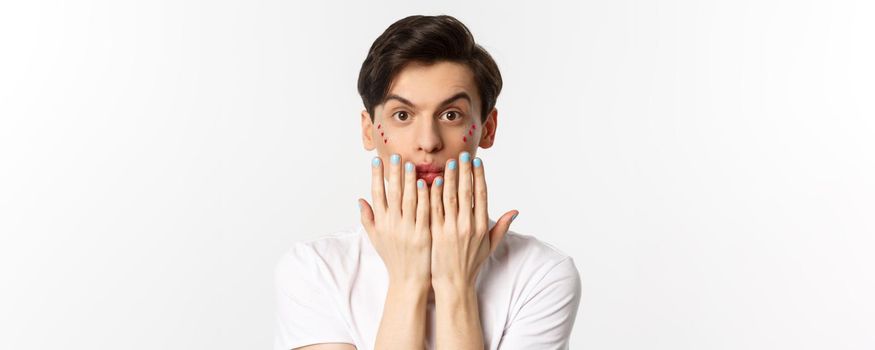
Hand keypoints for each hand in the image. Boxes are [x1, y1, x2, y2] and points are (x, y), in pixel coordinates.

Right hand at [358, 154, 431, 286]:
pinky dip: (426, 196)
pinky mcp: (423, 234)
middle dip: (394, 172)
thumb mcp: (376, 238)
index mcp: (381, 223)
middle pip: (393, 193)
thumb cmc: (393, 258)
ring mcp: (408, 229)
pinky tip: (427, 183)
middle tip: (396, 155)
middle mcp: (392, 224)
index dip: (376, 176)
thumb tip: (360, 199)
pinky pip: (425, 211)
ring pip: (409, 199)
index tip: (377, 160)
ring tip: (411, 164)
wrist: (408, 280)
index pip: (377, 194)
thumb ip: (368, 218)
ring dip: (410, 180)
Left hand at [429, 151, 516, 287]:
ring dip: (449, 178)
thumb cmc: (471, 264)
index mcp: (481, 226)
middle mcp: (467, 226)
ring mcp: (451, 230)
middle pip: (466, 193)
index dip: (478, 177)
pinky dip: (432, 194)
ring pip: (449, 198)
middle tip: (461, 155)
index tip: (476, 162)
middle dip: (464, 172)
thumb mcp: (489, 245)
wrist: (454, 283)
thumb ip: (501, 227)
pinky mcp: (436, 234)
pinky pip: (433, 210)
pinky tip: (430, 181)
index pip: (480, 195)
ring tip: (447, 163)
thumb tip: (515, 211)